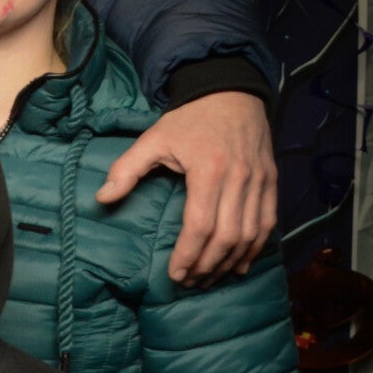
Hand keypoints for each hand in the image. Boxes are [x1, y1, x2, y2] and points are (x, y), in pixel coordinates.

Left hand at [94, 90, 274, 285]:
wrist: (230, 91)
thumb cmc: (188, 119)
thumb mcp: (152, 139)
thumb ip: (126, 170)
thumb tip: (101, 199)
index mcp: (209, 171)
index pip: (200, 225)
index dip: (189, 255)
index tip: (175, 275)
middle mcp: (240, 178)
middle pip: (228, 236)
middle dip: (208, 265)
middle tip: (190, 282)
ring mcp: (260, 181)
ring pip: (251, 234)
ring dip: (231, 262)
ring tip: (209, 278)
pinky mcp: (272, 181)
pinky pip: (268, 222)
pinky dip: (255, 248)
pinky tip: (239, 265)